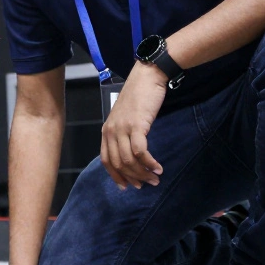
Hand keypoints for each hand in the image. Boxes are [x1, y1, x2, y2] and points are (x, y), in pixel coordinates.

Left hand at [101, 61, 166, 189]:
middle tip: (147, 184)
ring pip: (129, 160)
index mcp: (106, 131)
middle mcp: (111, 131)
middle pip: (118, 163)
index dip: (116, 176)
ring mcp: (122, 128)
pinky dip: (149, 163)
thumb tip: (132, 155)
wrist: (147, 77)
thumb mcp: (125, 118)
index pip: (106, 160)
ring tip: (156, 178)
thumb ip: (124, 134)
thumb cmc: (139, 97)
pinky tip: (158, 167)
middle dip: (133, 177)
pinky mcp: (136, 125)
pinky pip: (140, 151)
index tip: (127, 186)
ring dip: (143, 173)